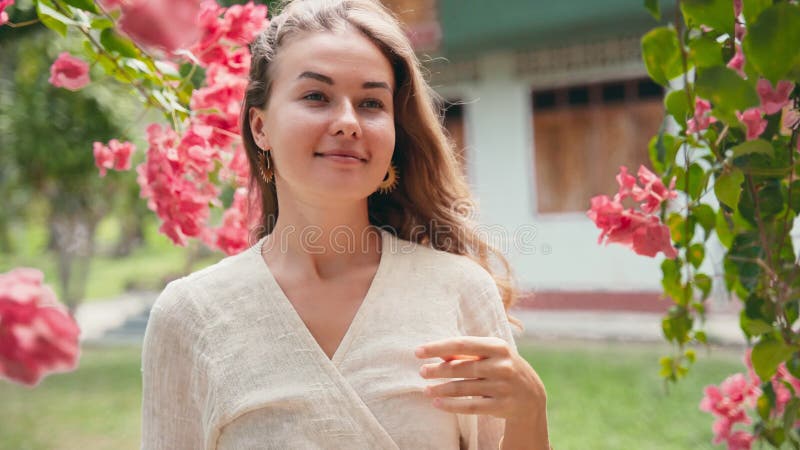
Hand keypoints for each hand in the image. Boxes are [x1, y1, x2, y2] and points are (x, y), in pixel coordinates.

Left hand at [414, 336, 546, 421]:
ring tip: (426, 389)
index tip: (418, 352)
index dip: (438, 347)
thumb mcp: (490, 355)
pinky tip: (437, 403)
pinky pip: (470, 407)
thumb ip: (466, 353)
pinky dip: (451, 405)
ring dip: (441, 389)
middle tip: (422, 372)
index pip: (462, 344)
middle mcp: (502, 365)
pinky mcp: (500, 406)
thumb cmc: (502, 368)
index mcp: (498, 347)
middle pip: (461, 367)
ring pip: (463, 388)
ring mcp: (502, 387)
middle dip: (438, 370)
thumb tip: (437, 353)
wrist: (531, 396)